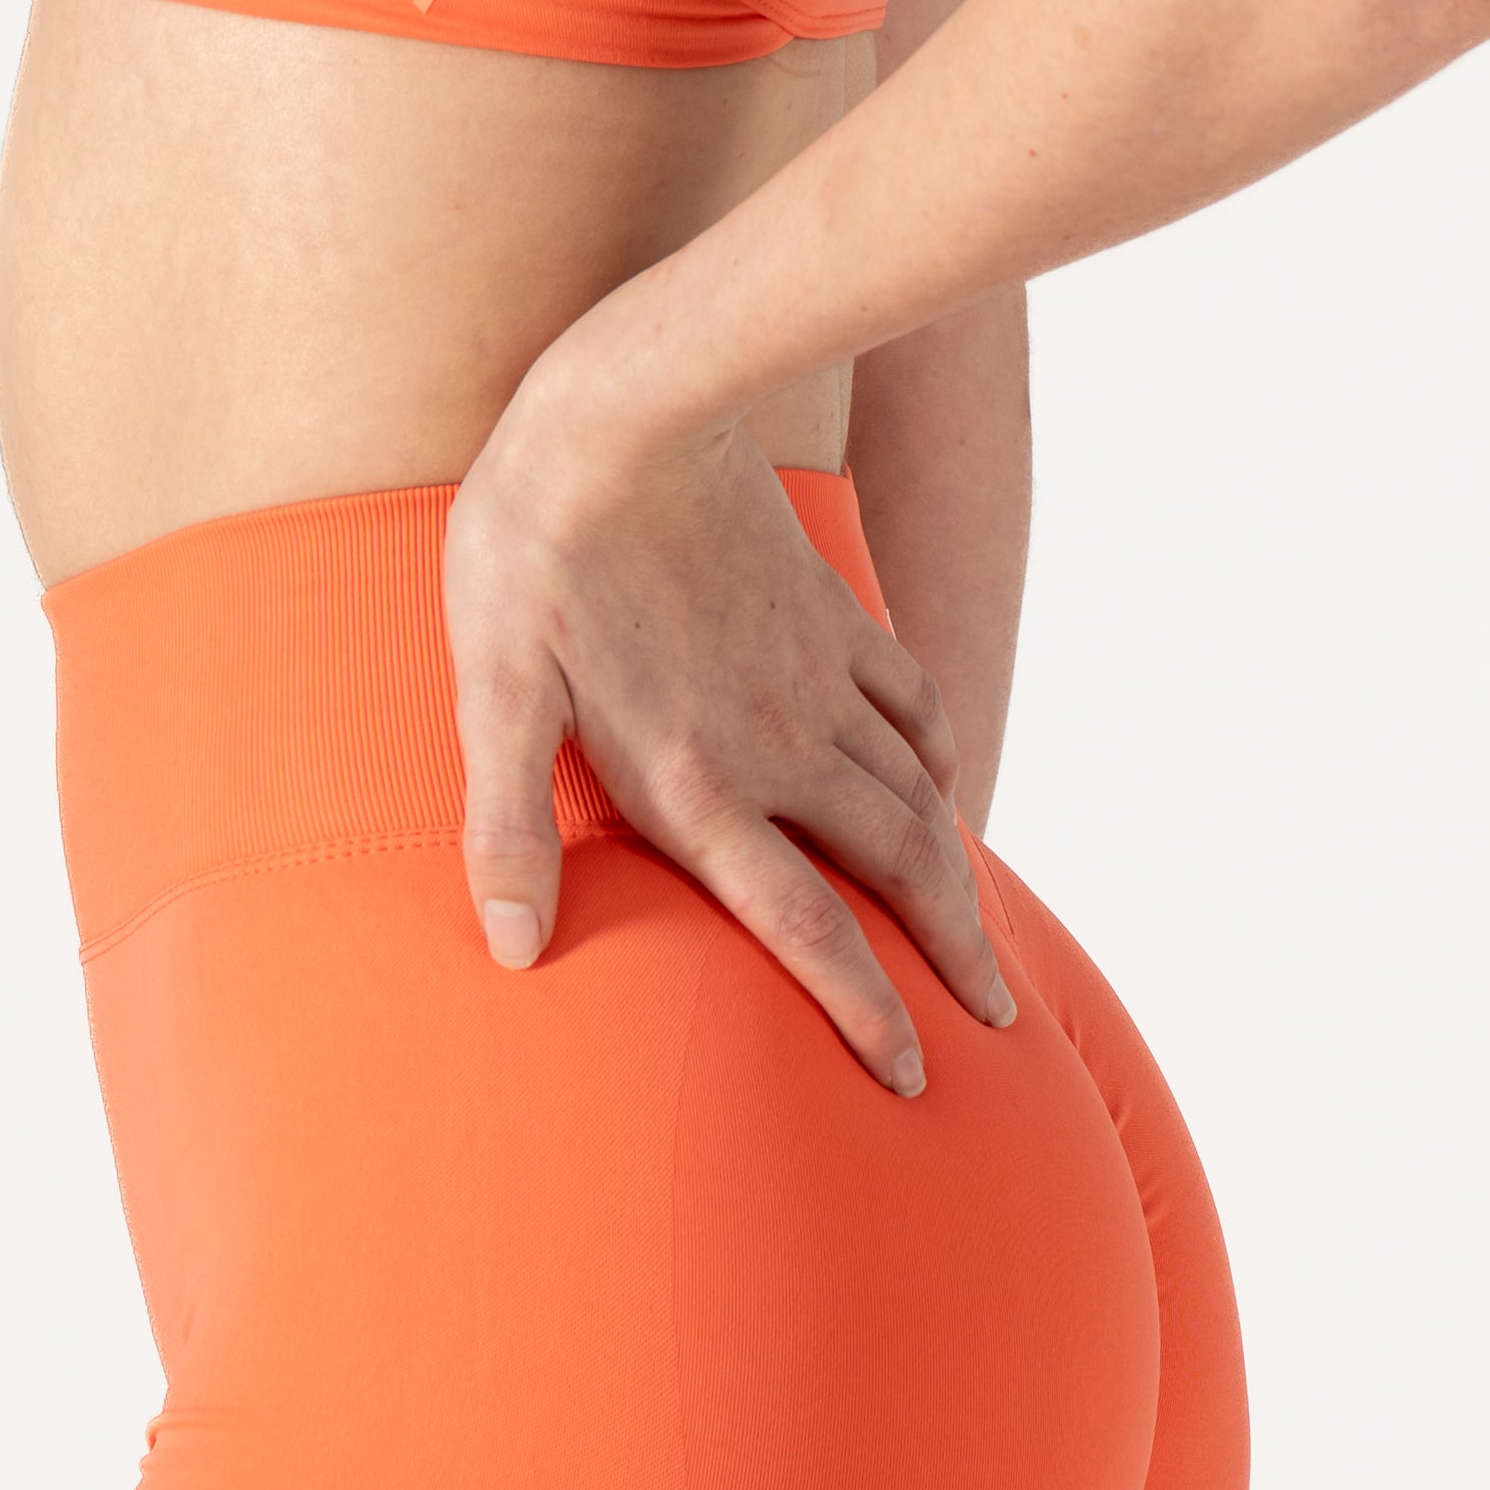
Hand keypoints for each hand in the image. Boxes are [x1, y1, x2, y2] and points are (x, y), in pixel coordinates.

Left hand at [443, 354, 1016, 1089]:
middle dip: (951, 953)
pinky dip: (941, 756)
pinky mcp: (829, 611)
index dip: (863, 1006)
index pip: (803, 924)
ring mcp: (816, 675)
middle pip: (895, 867)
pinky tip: (944, 781)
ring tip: (982, 932)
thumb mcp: (494, 692)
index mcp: (697, 781)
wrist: (625, 413)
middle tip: (996, 1020)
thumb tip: (511, 946)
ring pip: (917, 793)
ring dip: (956, 870)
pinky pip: (911, 701)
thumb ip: (507, 825)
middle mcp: (780, 743)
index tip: (912, 1075)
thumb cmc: (536, 553)